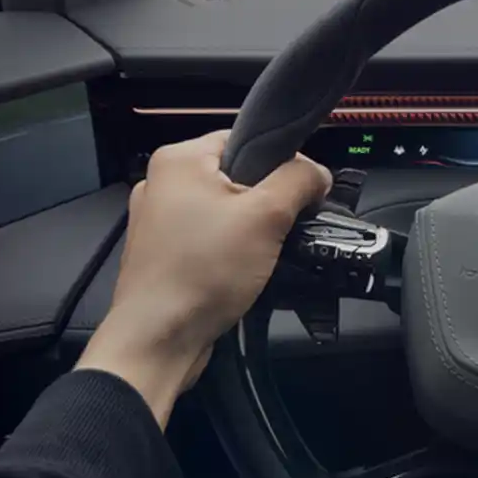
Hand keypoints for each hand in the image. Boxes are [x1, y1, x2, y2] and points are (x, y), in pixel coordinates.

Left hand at [77, 131, 330, 427]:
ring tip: (260, 256)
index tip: (303, 192)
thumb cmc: (200, 274)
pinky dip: (229, 251)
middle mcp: (162, 183)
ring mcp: (159, 220)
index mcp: (179, 159)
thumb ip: (298, 181)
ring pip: (225, 211)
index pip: (247, 138)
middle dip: (267, 203)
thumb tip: (318, 172)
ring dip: (250, 231)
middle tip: (282, 229)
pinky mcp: (163, 253)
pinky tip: (239, 272)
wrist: (159, 339)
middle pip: (238, 176)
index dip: (283, 162)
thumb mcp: (266, 217)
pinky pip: (210, 239)